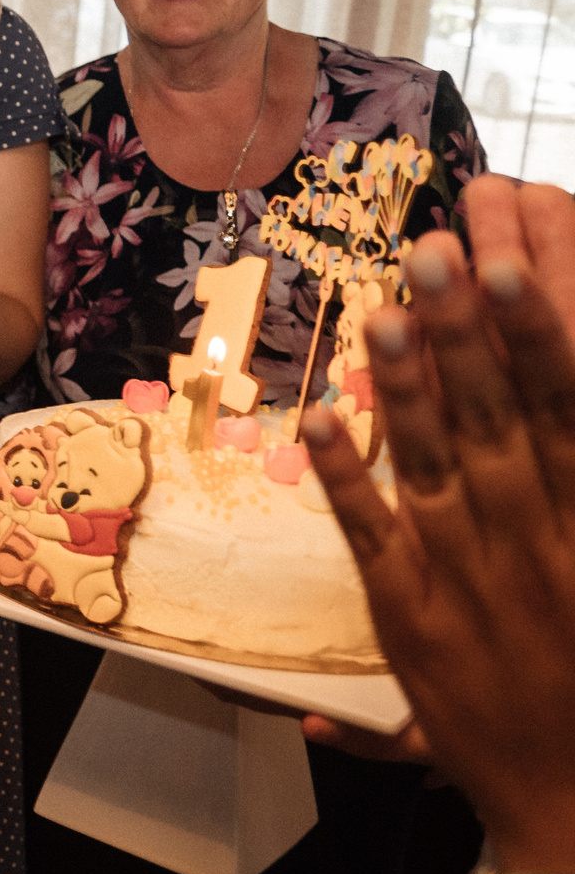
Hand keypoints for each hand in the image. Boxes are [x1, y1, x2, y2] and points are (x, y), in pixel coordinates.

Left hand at [301, 176, 574, 871]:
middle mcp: (540, 546)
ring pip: (435, 464)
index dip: (540, 339)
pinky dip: (348, 477)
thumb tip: (572, 412)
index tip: (514, 270)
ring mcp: (473, 583)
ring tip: (381, 310)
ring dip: (406, 386)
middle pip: (499, 420)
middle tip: (436, 251)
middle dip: (467, 334)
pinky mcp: (413, 622)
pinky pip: (374, 536)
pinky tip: (324, 416)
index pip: (570, 416)